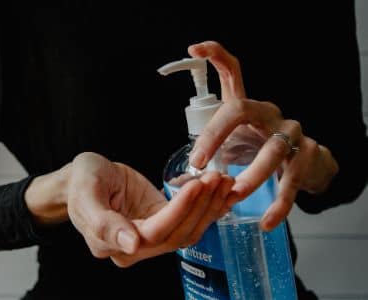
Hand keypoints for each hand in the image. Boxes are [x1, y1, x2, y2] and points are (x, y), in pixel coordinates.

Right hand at [68, 152, 233, 266]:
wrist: (83, 178)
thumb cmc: (81, 183)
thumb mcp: (86, 194)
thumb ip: (103, 222)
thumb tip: (130, 245)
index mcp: (114, 244)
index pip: (155, 232)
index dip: (179, 210)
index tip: (197, 184)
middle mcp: (136, 247)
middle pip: (178, 233)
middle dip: (201, 206)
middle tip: (216, 177)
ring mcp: (151, 236)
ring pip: (188, 229)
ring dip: (210, 206)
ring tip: (224, 180)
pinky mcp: (161, 222)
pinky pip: (189, 220)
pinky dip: (209, 207)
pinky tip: (224, 192)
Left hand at [187, 41, 338, 230]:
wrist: (306, 162)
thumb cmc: (260, 148)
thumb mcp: (234, 143)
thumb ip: (209, 155)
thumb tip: (178, 179)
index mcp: (247, 107)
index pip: (233, 72)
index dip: (215, 56)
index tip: (193, 48)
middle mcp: (268, 113)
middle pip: (241, 109)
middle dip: (216, 136)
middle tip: (200, 165)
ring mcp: (291, 133)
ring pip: (271, 151)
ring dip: (251, 176)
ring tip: (234, 195)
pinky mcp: (306, 158)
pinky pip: (291, 183)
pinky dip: (279, 205)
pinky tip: (266, 220)